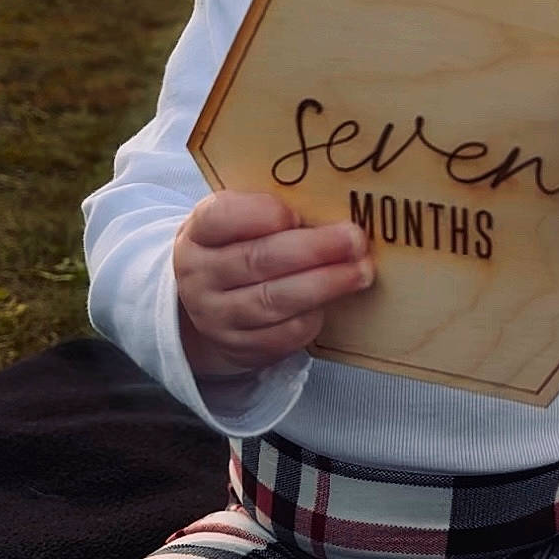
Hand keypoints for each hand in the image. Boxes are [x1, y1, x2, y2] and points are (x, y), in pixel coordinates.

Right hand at [174, 191, 373, 376]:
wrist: (208, 304)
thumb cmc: (236, 249)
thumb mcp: (237, 222)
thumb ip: (268, 212)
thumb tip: (327, 212)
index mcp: (199, 233)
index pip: (220, 218)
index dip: (260, 214)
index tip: (297, 214)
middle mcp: (200, 276)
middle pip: (256, 260)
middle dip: (313, 249)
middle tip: (354, 240)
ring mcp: (216, 316)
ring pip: (272, 301)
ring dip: (323, 285)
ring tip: (360, 272)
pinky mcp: (239, 347)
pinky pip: (282, 335)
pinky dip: (312, 317)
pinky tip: (334, 302)